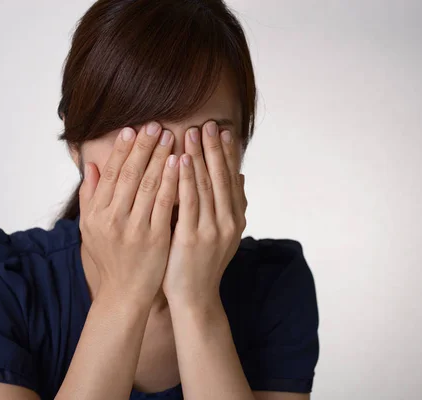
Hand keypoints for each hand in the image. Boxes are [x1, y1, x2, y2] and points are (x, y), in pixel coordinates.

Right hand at [79, 122, 178, 304]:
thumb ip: (90, 197)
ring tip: (170, 136)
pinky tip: (179, 164)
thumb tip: (91, 166)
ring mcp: (133, 228)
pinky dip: (171, 181)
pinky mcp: (154, 237)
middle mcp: (111, 218)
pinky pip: (164, 203)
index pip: (110, 174)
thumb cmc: (110, 258)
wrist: (125, 292)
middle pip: (128, 174)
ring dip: (159, 158)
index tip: (133, 130)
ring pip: (147, 185)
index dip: (122, 150)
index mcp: (96, 213)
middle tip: (155, 125)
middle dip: (143, 147)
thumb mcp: (90, 229)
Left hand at [162, 121, 247, 307]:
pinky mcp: (192, 237)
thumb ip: (232, 205)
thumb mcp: (224, 233)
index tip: (223, 131)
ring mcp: (212, 230)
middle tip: (209, 124)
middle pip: (221, 177)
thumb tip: (241, 177)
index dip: (228, 154)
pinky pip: (188, 202)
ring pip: (206, 185)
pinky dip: (185, 179)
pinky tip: (180, 160)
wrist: (196, 297)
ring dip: (200, 156)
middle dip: (215, 149)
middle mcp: (228, 221)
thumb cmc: (203, 263)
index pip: (232, 179)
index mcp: (236, 218)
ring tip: (194, 132)